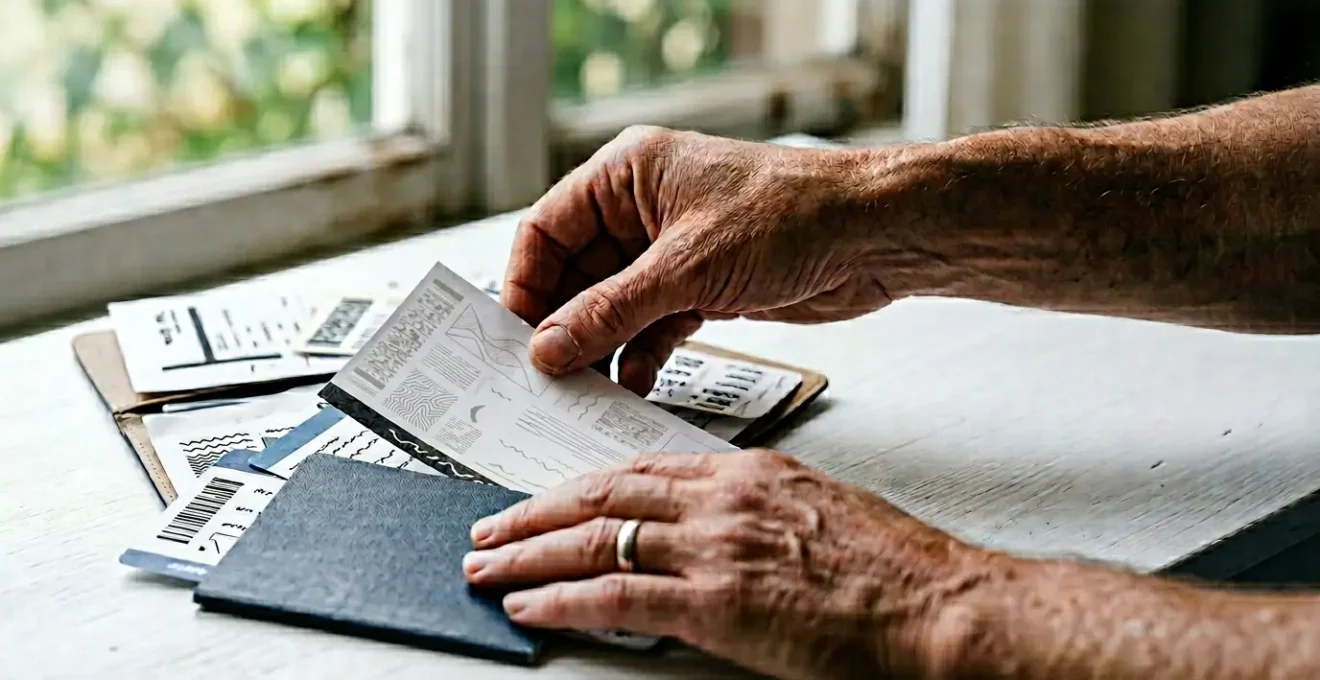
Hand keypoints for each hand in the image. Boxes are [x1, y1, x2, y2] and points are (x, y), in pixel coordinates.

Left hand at [462, 450, 1003, 679]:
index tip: (548, 497)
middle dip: (535, 512)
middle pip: (602, 494)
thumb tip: (711, 530)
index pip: (639, 469)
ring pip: (595, 540)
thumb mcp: (818, 511)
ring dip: (529, 553)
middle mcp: (721, 501)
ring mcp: (716, 549)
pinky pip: (616, 597)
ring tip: (486, 564)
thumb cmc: (894, 567)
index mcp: (747, 474)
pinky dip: (562, 600)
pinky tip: (529, 605)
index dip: (581, 485)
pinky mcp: (718, 604)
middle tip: (489, 525)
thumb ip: (756, 513)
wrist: (940, 604)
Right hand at [502, 126, 893, 394]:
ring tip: (587, 389)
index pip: (545, 229)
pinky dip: (642, 354)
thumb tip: (548, 346)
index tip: (515, 337)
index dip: (525, 284)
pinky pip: (652, 324)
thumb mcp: (687, 269)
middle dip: (564, 325)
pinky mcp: (704, 285)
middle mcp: (643, 208)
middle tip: (547, 376)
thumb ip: (611, 311)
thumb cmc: (793, 215)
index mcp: (626, 174)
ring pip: (613, 305)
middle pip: (576, 273)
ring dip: (602, 346)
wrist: (876, 236)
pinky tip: (635, 383)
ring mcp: (673, 249)